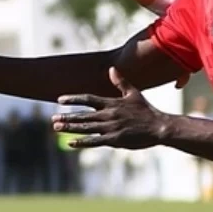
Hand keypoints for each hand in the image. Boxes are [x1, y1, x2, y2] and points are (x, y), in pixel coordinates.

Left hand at [53, 67, 167, 149]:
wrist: (159, 127)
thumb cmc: (147, 111)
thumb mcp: (133, 93)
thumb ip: (120, 82)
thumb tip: (111, 69)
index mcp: (112, 103)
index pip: (88, 99)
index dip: (73, 99)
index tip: (60, 100)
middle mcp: (108, 115)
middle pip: (83, 116)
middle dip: (67, 117)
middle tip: (53, 119)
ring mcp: (110, 128)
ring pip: (86, 128)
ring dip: (70, 128)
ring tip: (57, 128)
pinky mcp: (114, 140)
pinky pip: (94, 141)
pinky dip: (81, 142)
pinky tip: (71, 142)